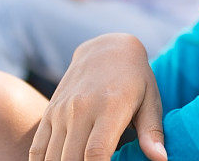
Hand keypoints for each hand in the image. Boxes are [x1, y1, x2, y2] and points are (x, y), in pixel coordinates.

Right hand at [30, 33, 167, 160]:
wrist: (107, 49)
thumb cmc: (135, 79)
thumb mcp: (151, 100)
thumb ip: (152, 131)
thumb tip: (161, 160)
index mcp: (110, 107)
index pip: (96, 153)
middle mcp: (81, 108)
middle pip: (72, 159)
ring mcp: (62, 110)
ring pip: (53, 157)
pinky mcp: (50, 112)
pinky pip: (37, 149)